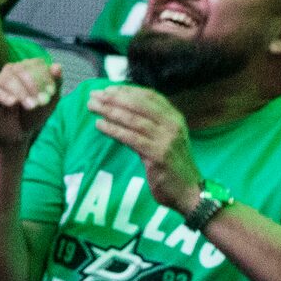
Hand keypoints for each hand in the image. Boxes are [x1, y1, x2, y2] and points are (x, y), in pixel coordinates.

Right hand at [0, 57, 62, 151]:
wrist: (16, 134)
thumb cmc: (33, 115)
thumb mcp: (49, 102)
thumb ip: (56, 84)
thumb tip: (57, 67)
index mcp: (28, 69)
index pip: (36, 63)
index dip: (45, 76)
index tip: (51, 93)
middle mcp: (12, 71)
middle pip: (21, 69)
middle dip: (33, 85)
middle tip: (40, 102)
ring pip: (8, 79)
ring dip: (21, 92)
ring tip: (30, 106)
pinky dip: (4, 96)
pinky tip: (12, 103)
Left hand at [90, 84, 204, 212]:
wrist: (188, 191)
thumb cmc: (173, 166)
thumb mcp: (166, 139)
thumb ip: (150, 125)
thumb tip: (123, 111)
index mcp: (175, 118)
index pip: (149, 96)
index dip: (128, 91)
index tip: (108, 89)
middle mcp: (172, 125)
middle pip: (138, 105)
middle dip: (114, 98)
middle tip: (94, 95)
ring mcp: (166, 139)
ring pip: (133, 120)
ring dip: (109, 111)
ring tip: (92, 107)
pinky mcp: (157, 155)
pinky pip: (131, 138)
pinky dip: (114, 130)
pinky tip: (100, 125)